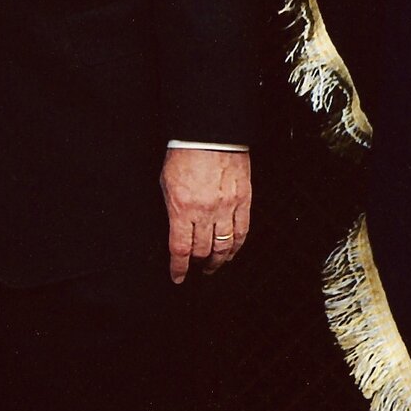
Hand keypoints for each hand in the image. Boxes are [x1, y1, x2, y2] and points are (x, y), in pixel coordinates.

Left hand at [162, 148, 251, 282]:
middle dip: (197, 264)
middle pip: (203, 250)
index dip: (179, 267)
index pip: (180, 248)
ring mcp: (227, 207)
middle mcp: (205, 211)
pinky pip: (242, 232)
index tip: (177, 276)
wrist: (210, 134)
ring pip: (225, 246)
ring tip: (213, 266)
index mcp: (182, 208)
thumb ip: (172, 209)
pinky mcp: (244, 201)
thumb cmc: (185, 154)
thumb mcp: (166, 183)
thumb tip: (175, 230)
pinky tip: (232, 252)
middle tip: (196, 269)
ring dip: (218, 260)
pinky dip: (237, 246)